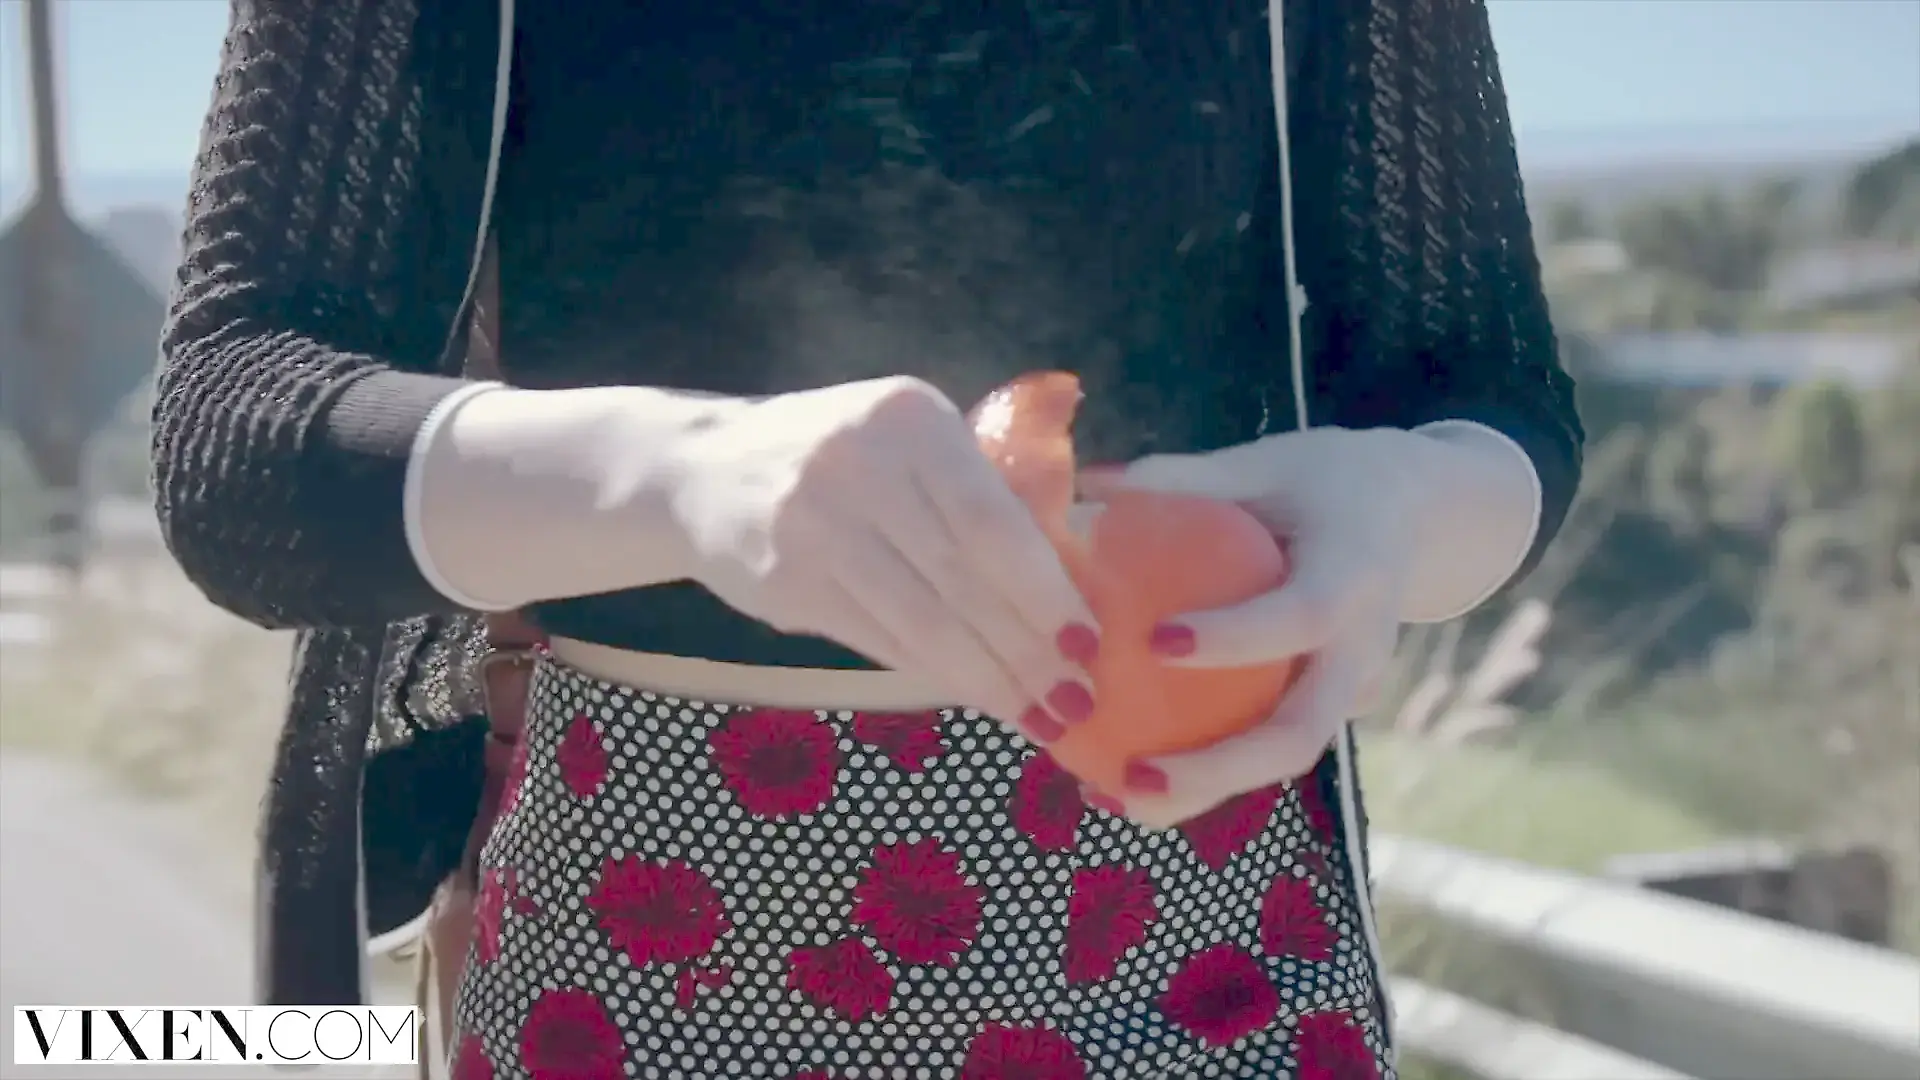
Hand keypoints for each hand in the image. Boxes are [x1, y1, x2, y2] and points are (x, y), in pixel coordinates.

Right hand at [670, 376, 1101, 741]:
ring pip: (922, 622)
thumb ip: (974, 492)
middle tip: (1076, 698)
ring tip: (1038, 714)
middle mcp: (858, 463)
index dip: (1045, 591)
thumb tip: (1064, 590)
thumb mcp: (906, 441)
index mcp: (910, 418)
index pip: (992, 520)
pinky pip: (880, 640)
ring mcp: (812, 524)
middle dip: (1028, 649)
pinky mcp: (784, 581)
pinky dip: (935, 674)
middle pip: (962, 578)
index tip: (1089, 642)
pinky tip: (975, 694)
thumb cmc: (839, 458)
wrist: (701, 467)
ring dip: (988, 678)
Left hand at [1079, 423, 1539, 827]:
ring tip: (1115, 797)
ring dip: (1203, 790)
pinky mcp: (1335, 707)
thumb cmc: (1330, 479)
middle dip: (1218, 770)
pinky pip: (1273, 743)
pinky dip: (1211, 767)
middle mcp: (1362, 650)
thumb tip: (1092, 479)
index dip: (1235, 638)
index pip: (1300, 618)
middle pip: (1300, 733)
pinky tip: (1129, 770)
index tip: (1155, 641)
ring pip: (1284, 757)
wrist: (1418, 513)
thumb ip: (1190, 477)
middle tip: (1131, 776)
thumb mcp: (1270, 463)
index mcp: (1354, 578)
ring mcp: (1354, 689)